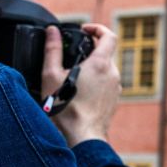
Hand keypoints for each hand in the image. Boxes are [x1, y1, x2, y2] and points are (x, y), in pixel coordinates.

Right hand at [41, 23, 121, 146]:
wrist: (82, 137)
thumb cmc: (67, 109)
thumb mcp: (51, 75)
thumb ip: (52, 50)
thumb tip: (52, 31)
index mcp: (100, 64)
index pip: (108, 35)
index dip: (97, 28)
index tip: (85, 30)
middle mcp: (112, 74)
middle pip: (105, 53)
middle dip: (89, 51)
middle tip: (71, 57)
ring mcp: (116, 88)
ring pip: (105, 70)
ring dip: (91, 68)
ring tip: (72, 78)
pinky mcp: (114, 100)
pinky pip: (106, 84)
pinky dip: (95, 83)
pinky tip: (79, 93)